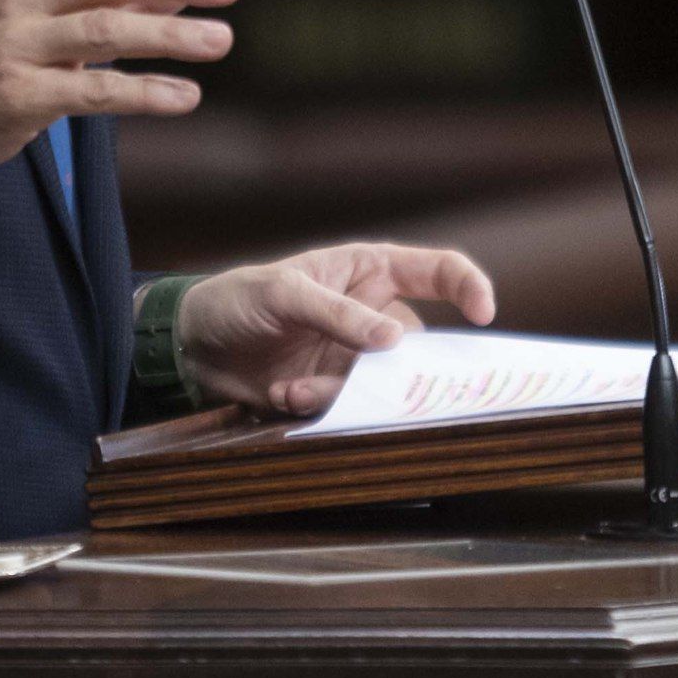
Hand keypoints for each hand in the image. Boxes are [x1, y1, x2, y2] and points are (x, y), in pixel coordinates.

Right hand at [0, 0, 237, 180]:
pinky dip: (143, 93)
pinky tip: (185, 97)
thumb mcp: (53, 17)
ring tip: (221, 40)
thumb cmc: (2, 57)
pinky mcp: (20, 96)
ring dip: (168, 34)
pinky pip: (91, 91)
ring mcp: (21, 46)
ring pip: (104, 30)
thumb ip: (118, 0)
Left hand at [176, 242, 497, 414]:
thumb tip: (394, 341)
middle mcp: (371, 315)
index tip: (485, 314)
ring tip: (295, 388)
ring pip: (383, 384)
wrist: (193, 346)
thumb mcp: (284, 294)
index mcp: (369, 271)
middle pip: (417, 344)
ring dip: (342, 391)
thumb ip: (339, 314)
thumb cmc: (238, 299)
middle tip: (380, 382)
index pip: (436, 272)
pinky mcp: (333, 391)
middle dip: (402, 368)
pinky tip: (283, 393)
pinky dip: (318, 405)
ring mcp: (353, 356)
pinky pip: (349, 406)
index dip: (468, 286)